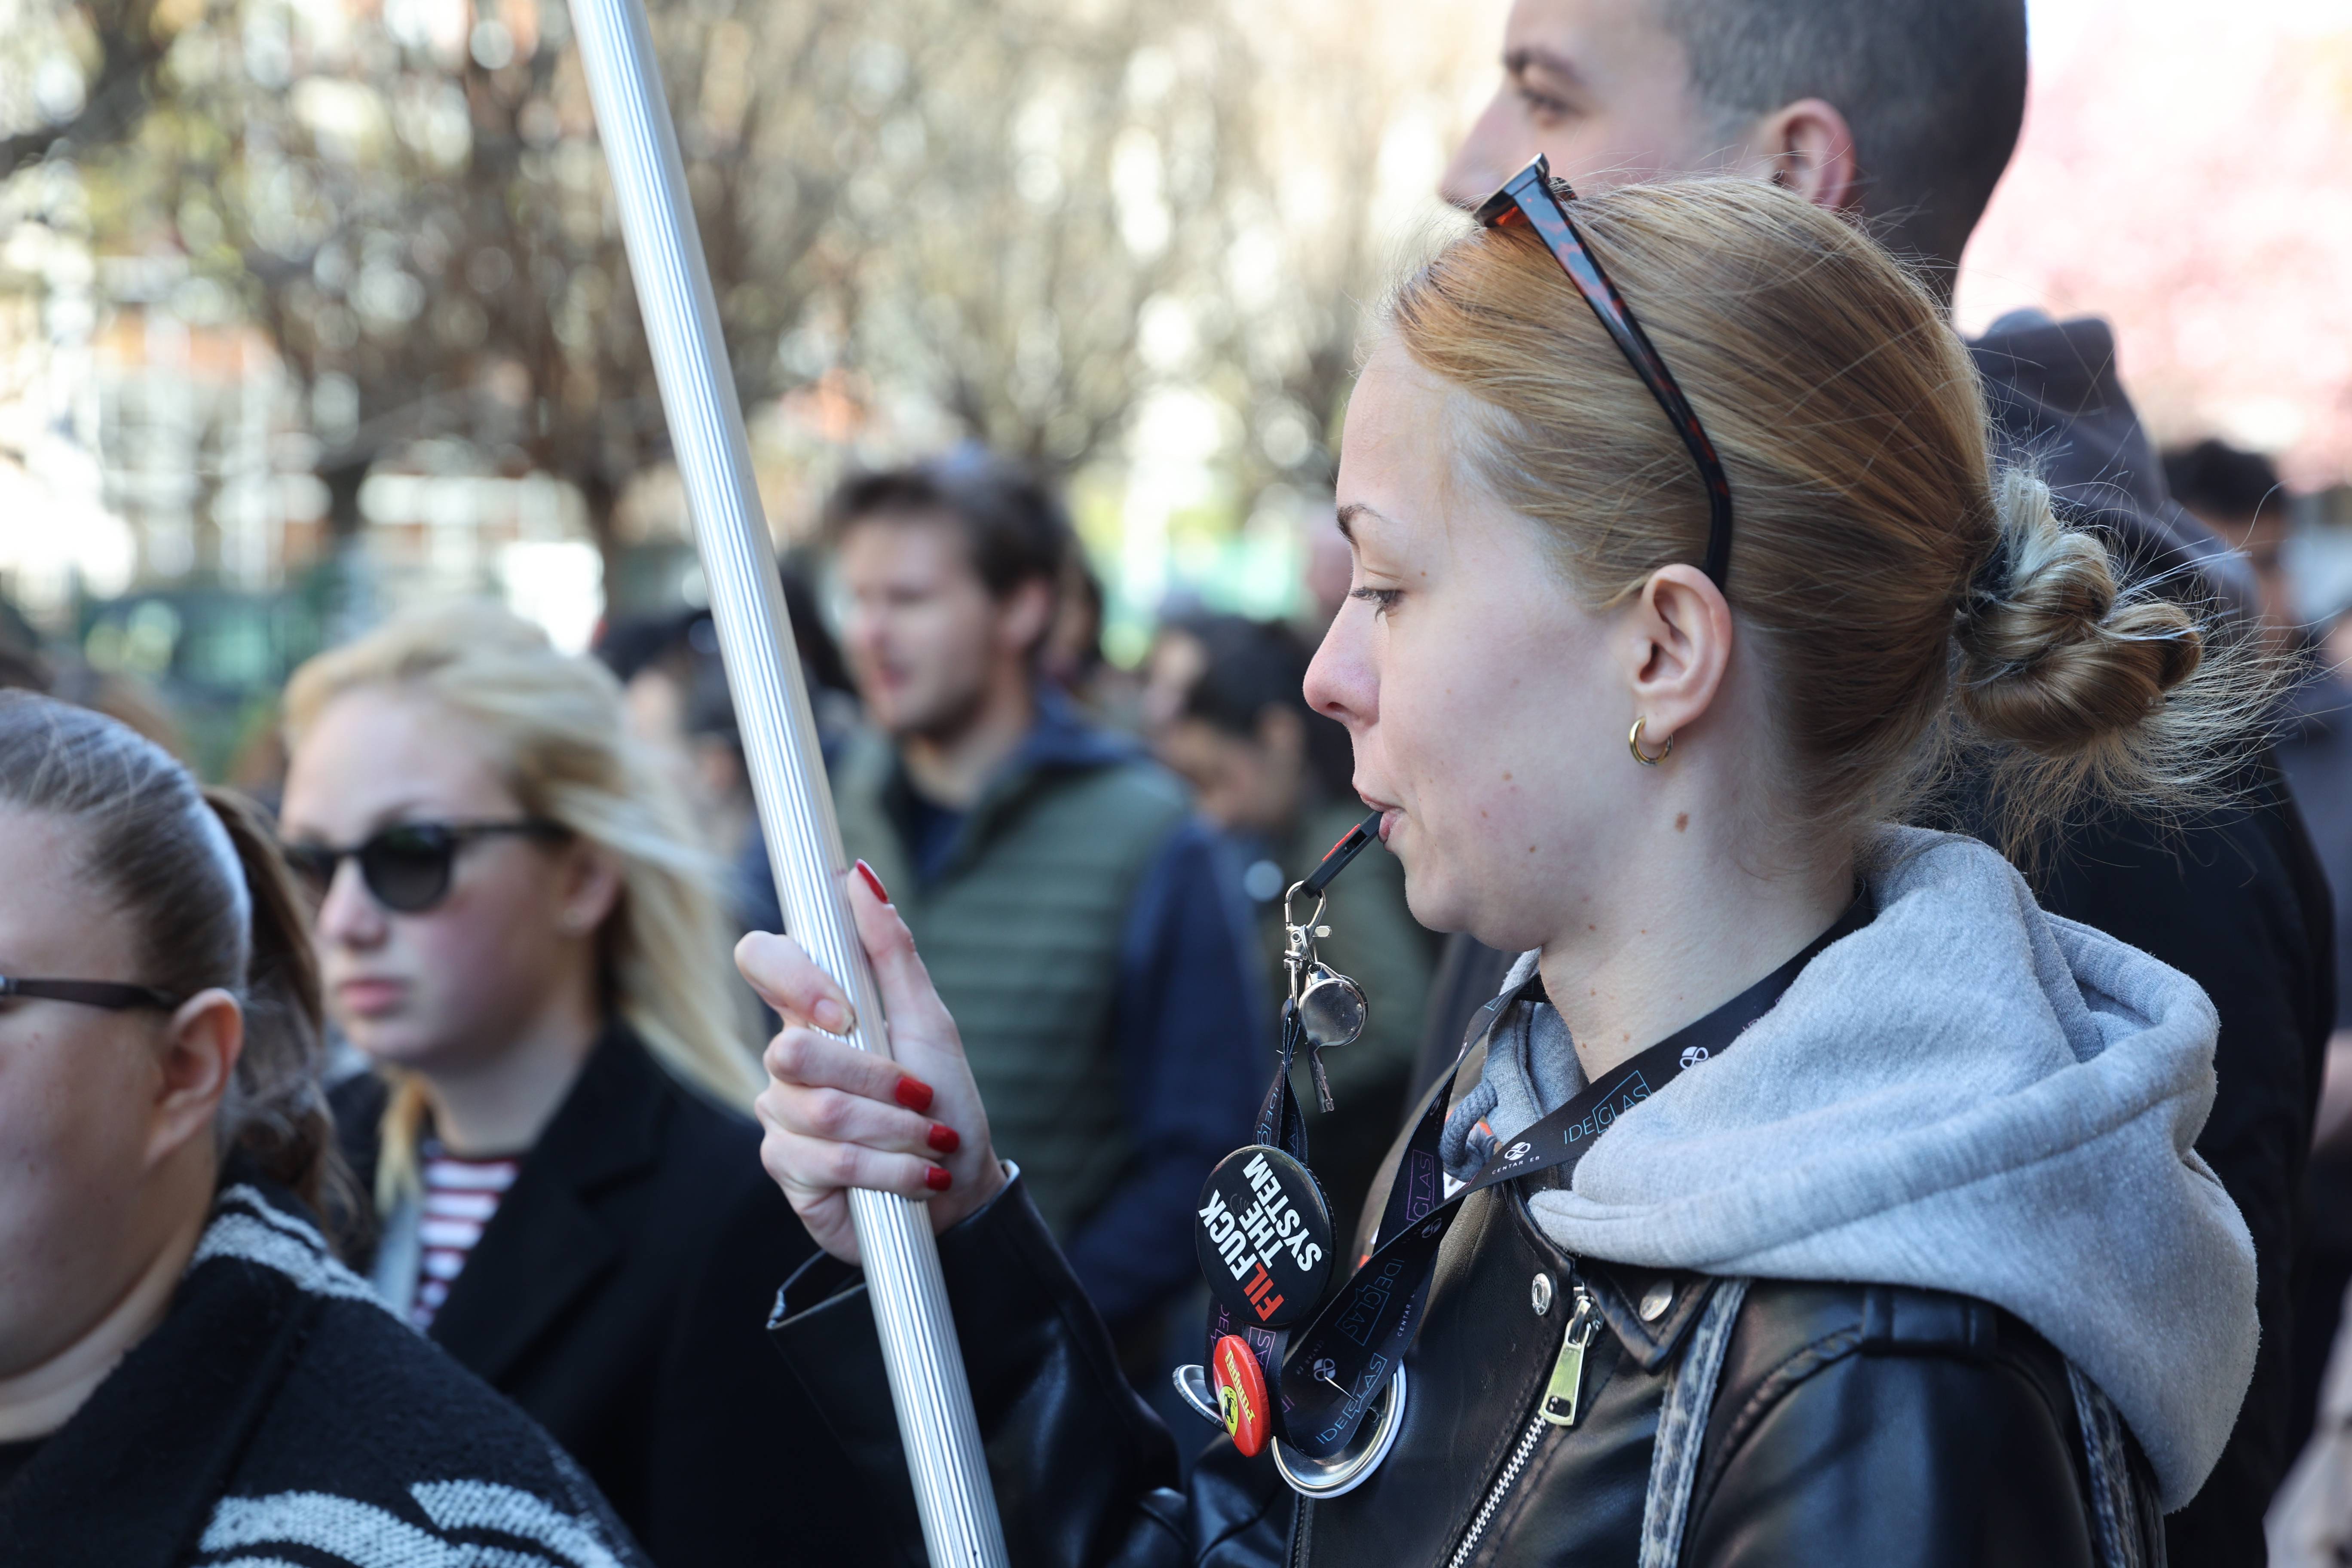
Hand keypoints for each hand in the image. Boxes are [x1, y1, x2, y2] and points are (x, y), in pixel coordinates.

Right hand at [736, 866, 1005, 1262]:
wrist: (959, 1187)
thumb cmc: (944, 1098)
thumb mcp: (928, 1019)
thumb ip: (891, 950)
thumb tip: (860, 875)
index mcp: (815, 1010)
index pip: (761, 959)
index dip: (793, 978)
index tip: (844, 1010)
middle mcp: (787, 1058)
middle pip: (791, 1049)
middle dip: (875, 1078)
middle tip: (918, 1095)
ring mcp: (780, 1114)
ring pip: (818, 1110)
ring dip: (895, 1129)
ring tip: (927, 1140)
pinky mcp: (787, 1169)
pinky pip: (826, 1160)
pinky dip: (888, 1169)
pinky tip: (914, 1177)